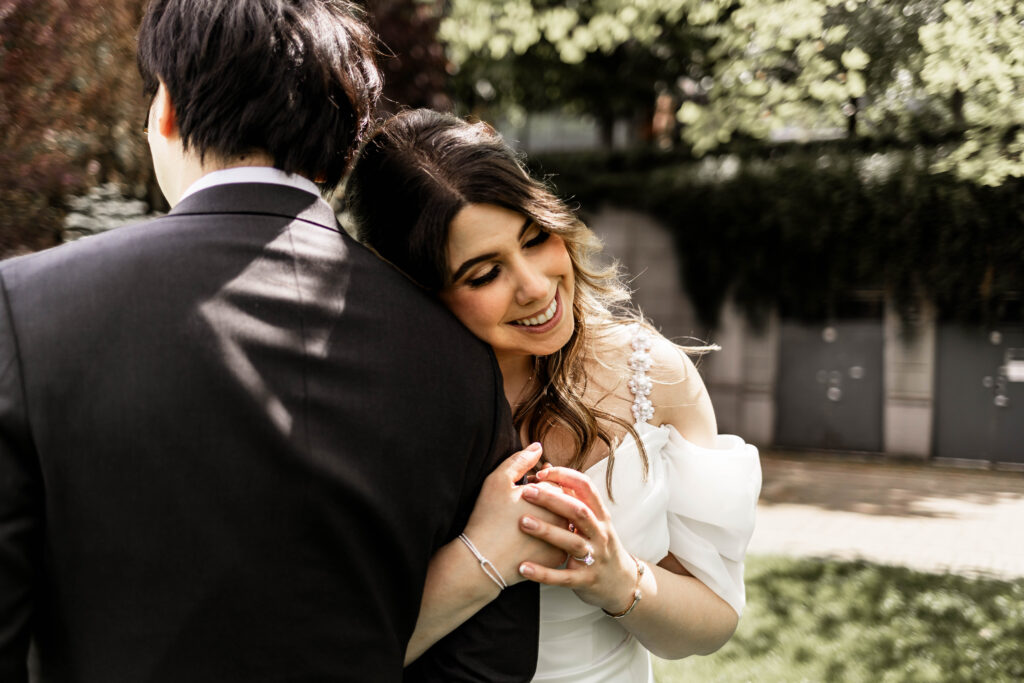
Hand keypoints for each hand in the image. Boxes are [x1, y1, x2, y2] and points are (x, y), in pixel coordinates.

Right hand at [461, 444, 567, 585]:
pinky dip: (548, 541)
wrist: (482, 561)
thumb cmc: (487, 518)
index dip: (537, 484)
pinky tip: (530, 541)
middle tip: (523, 507)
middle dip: (547, 501)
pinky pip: (558, 544)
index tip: (522, 490)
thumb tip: (538, 447)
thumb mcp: (498, 481)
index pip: (553, 482)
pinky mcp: (557, 559)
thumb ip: (520, 460)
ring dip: (550, 520)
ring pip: (562, 524)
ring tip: (526, 523)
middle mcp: (563, 516)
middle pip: (561, 502)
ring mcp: (562, 540)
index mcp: (552, 495)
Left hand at [517, 467, 638, 613]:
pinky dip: (543, 573)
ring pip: (572, 542)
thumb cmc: (598, 545)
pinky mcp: (585, 580)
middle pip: (578, 511)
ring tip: (522, 522)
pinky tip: (523, 567)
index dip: (565, 476)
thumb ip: (573, 499)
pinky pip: (563, 576)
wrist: (620, 583)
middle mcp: (600, 534)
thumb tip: (546, 470)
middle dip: (552, 499)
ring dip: (547, 531)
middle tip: (526, 491)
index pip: (586, 488)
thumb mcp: (594, 521)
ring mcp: (594, 557)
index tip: (542, 472)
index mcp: (600, 516)